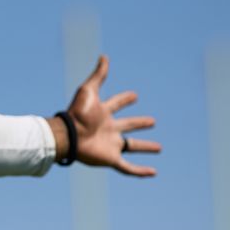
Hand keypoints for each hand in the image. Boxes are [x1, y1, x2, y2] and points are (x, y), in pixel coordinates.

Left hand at [61, 55, 159, 175]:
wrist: (69, 136)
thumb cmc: (77, 113)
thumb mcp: (89, 90)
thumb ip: (98, 75)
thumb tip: (104, 56)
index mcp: (104, 113)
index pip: (117, 104)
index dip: (125, 99)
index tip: (135, 96)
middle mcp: (109, 129)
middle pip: (128, 125)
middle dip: (139, 123)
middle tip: (153, 121)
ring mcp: (111, 144)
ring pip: (132, 146)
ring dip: (145, 147)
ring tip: (159, 147)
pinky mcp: (111, 158)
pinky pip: (128, 168)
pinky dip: (141, 171)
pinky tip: (153, 173)